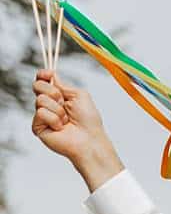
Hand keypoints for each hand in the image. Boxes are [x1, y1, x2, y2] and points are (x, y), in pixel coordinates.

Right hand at [31, 70, 122, 190]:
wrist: (89, 139)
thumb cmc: (88, 119)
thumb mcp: (80, 95)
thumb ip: (64, 85)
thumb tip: (52, 76)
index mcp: (59, 96)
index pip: (43, 80)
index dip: (43, 75)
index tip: (47, 73)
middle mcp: (48, 104)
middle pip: (37, 86)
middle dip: (52, 91)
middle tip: (64, 102)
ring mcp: (42, 116)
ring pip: (40, 100)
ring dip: (57, 108)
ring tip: (66, 119)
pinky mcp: (37, 127)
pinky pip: (40, 113)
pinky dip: (54, 119)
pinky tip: (60, 127)